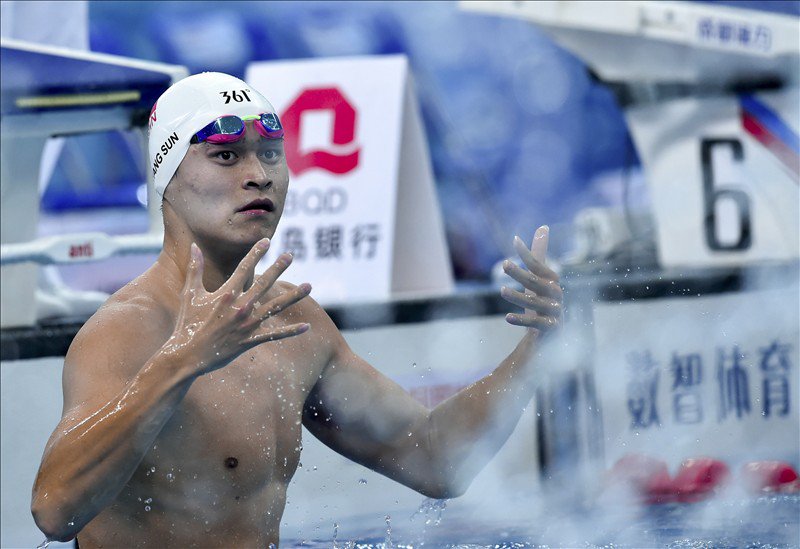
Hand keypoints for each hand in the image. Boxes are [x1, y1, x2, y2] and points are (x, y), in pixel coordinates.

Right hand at [165, 239, 310, 374]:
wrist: (187, 355)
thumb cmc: (187, 323)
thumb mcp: (190, 294)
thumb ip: (195, 269)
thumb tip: (194, 246)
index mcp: (226, 293)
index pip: (245, 268)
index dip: (256, 253)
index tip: (267, 241)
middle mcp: (240, 306)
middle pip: (265, 283)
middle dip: (278, 267)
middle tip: (290, 255)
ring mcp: (247, 324)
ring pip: (276, 307)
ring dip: (294, 296)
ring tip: (309, 286)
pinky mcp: (250, 340)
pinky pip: (274, 335)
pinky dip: (290, 331)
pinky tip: (306, 327)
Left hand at [500, 226, 562, 333]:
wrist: (550, 333)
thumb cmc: (541, 299)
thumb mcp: (537, 278)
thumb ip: (538, 255)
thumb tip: (543, 227)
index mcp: (551, 280)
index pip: (538, 265)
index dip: (527, 253)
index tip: (515, 240)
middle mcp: (555, 294)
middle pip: (534, 282)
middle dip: (520, 273)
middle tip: (505, 264)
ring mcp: (554, 311)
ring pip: (533, 303)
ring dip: (517, 296)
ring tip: (502, 290)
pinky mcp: (550, 327)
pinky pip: (535, 323)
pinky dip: (521, 320)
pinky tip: (507, 317)